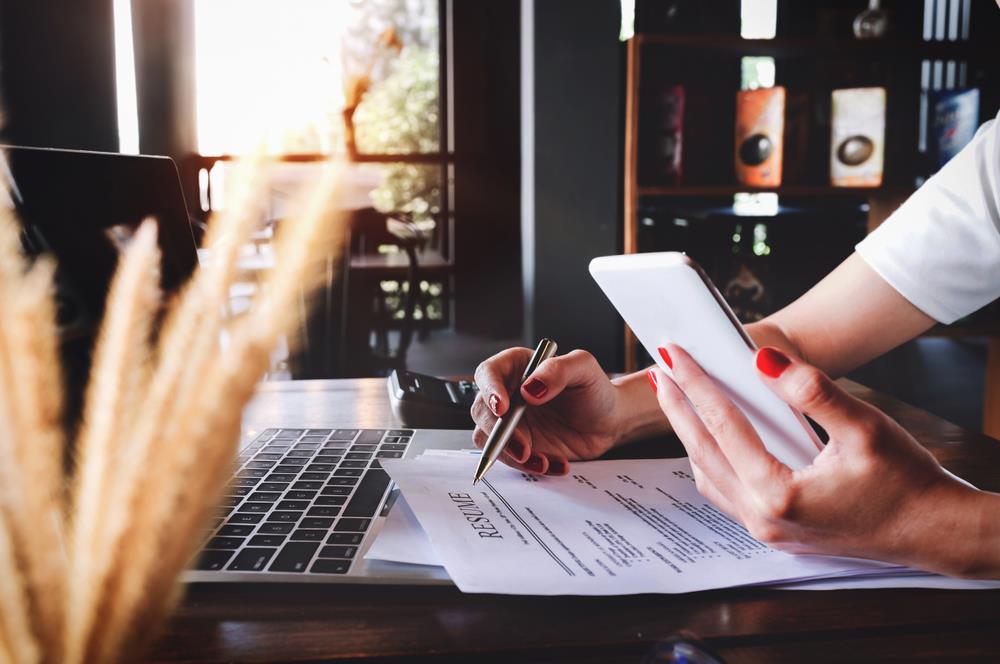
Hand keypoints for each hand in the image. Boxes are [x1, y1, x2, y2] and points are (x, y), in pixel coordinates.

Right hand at [471, 347, 637, 475]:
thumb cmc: (595, 389)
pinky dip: (529, 467)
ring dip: (509, 455)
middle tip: (523, 447)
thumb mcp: (583, 368)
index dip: (489, 390)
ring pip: (488, 439)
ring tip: (542, 461)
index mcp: (517, 367)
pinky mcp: (518, 445)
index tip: (502, 408)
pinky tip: (554, 465)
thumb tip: (530, 387)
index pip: (488, 373)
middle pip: (482, 410)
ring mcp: (511, 422)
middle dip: (498, 432)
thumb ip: (558, 370)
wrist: (608, 421)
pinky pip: (510, 459)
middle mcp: (508, 394)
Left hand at [648, 343, 983, 575]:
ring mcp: (766, 530)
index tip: (673, 354)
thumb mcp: (866, 427)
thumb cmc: (907, 482)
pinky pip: (725, 493)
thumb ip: (813, 392)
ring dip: (689, 435)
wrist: (933, 531)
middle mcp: (763, 518)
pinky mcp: (775, 532)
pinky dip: (710, 460)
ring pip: (709, 475)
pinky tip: (709, 439)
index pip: (722, 426)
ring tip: (677, 398)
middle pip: (702, 452)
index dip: (695, 384)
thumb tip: (764, 360)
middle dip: (677, 407)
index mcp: (779, 494)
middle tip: (658, 370)